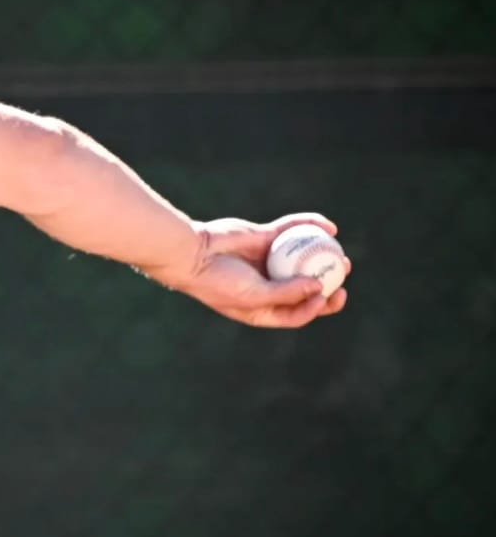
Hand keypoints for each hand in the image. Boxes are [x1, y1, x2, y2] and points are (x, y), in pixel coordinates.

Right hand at [160, 212, 351, 328]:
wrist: (192, 254)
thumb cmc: (218, 282)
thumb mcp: (253, 297)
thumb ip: (286, 294)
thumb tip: (320, 287)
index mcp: (263, 308)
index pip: (298, 311)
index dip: (317, 306)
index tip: (328, 295)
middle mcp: (267, 285)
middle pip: (304, 285)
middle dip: (328, 281)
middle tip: (343, 272)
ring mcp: (266, 260)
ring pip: (301, 257)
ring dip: (322, 255)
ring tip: (341, 252)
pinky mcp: (263, 237)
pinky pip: (291, 231)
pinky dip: (309, 226)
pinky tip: (329, 226)